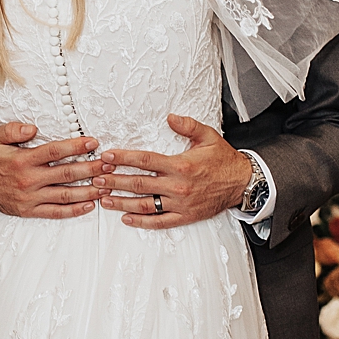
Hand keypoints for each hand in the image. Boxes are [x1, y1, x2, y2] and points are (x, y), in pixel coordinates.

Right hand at [0, 121, 111, 219]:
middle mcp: (28, 180)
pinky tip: (90, 205)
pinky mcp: (30, 211)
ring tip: (107, 185)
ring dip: (89, 191)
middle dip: (91, 169)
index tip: (93, 142)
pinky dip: (74, 210)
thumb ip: (13, 129)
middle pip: (66, 174)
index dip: (75, 147)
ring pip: (65, 195)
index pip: (54, 152)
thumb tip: (33, 128)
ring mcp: (30, 198)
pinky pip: (56, 212)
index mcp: (22, 160)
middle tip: (109, 164)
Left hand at [100, 115, 253, 228]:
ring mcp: (180, 204)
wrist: (242, 183)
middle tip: (96, 179)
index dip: (123, 158)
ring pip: (145, 205)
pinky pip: (159, 222)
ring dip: (122, 203)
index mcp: (181, 165)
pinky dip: (141, 222)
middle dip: (114, 181)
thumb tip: (170, 117)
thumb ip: (188, 126)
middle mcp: (178, 186)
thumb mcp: (208, 137)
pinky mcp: (185, 216)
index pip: (145, 160)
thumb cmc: (224, 160)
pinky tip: (126, 218)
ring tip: (104, 199)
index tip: (107, 157)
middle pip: (139, 184)